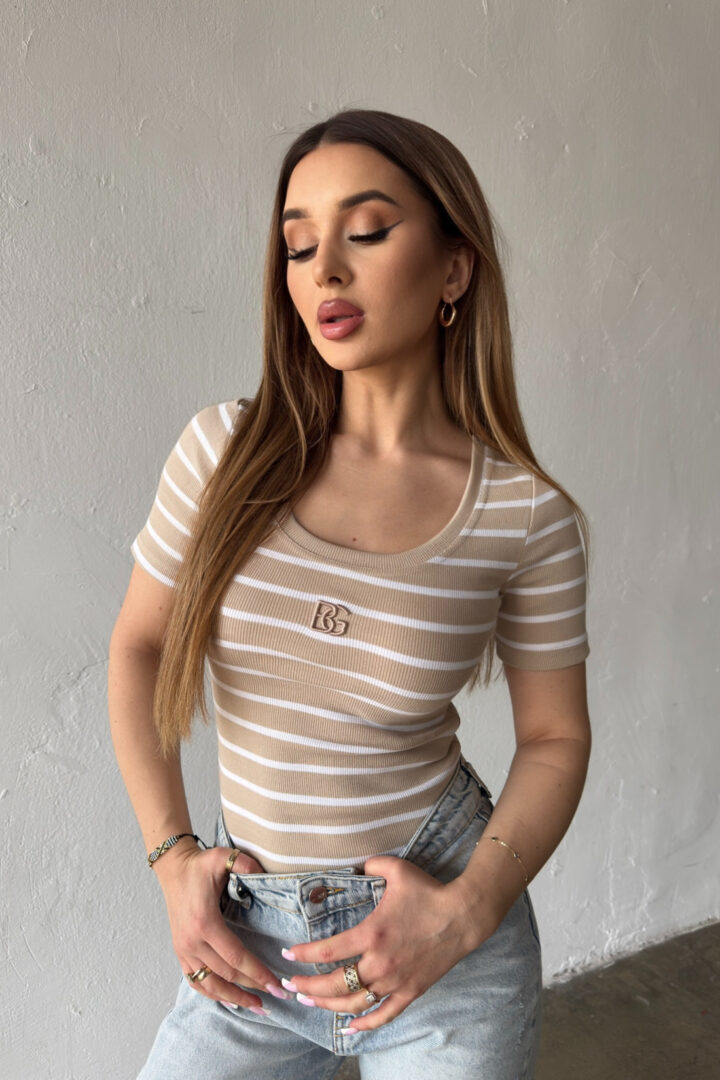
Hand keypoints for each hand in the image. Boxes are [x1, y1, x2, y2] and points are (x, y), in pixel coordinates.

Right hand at [155, 842, 288, 1011]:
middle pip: (227, 974)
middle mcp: (192, 942)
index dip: (258, 973)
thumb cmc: (199, 865)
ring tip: (257, 1007)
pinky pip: (195, 981)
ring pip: (210, 984)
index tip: (276, 984)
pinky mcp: (180, 952)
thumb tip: (264, 870)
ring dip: (234, 998)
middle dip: (253, 988)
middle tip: (277, 997)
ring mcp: (184, 950)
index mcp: (205, 924)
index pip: (236, 957)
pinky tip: (229, 1000)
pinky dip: (212, 993)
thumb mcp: (221, 858)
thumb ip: (244, 863)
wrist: (173, 870)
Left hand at [278, 855, 493, 1031]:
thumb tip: (355, 864)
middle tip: (291, 985)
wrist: (462, 915)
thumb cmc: (428, 891)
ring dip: (328, 1006)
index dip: (303, 955)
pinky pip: (384, 1015)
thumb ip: (370, 864)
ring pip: (354, 1003)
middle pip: (335, 984)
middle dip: (308, 987)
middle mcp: (379, 962)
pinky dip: (364, 1024)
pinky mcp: (410, 991)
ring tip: (310, 1003)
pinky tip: (348, 1028)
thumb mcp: (396, 869)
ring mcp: (395, 980)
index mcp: (372, 933)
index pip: (328, 951)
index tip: (288, 953)